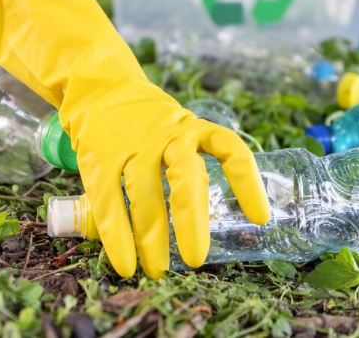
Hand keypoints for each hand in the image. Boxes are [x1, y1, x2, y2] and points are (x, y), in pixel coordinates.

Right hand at [0, 0, 268, 277]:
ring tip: (158, 270)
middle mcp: (166, 135)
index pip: (228, 149)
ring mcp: (132, 145)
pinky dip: (117, 236)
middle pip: (185, 175)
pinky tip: (125, 263)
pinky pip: (109, 201)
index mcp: (193, 128)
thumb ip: (190, 170)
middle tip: (197, 259)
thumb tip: (207, 229)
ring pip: (145, 193)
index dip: (246, 182)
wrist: (99, 89)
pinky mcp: (100, 158)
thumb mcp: (178, 132)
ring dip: (152, 237)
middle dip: (192, 219)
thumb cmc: (147, 124)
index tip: (259, 217)